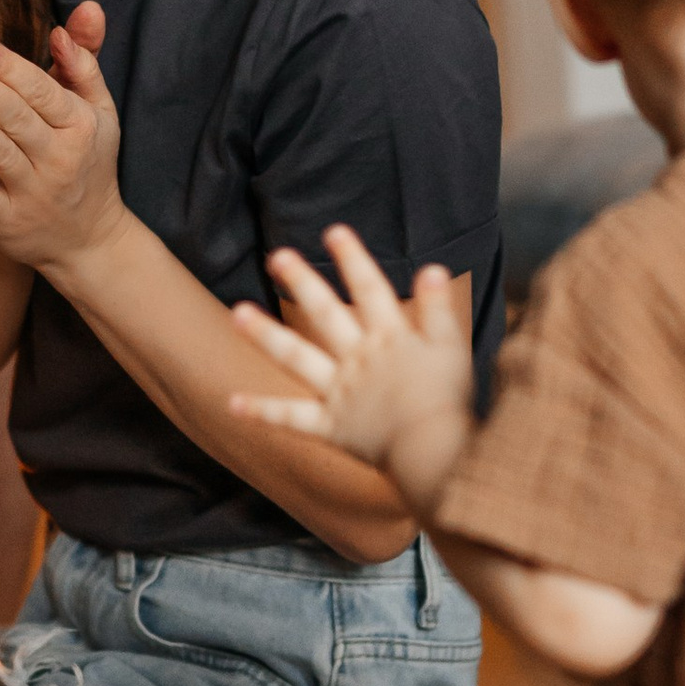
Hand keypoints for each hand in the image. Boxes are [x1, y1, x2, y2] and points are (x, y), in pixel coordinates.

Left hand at [0, 3, 124, 275]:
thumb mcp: (96, 109)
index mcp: (80, 126)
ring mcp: (32, 193)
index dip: (2, 62)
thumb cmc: (86, 158)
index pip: (39, 88)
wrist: (88, 238)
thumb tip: (85, 8)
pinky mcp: (6, 222)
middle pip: (14, 116)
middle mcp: (59, 159)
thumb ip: (84, 59)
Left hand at [229, 227, 474, 502]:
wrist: (436, 453)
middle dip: (302, 282)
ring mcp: (340, 393)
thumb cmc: (450, 403)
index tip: (333, 232)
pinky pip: (291, 419)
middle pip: (326, 314)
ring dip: (266, 335)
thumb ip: (439, 309)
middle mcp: (359, 360)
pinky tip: (232, 402)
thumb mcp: (452, 350)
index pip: (371, 290)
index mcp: (391, 339)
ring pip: (296, 358)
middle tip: (277, 256)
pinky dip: (263, 412)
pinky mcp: (331, 427)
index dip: (352, 259)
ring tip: (237, 313)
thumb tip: (432, 268)